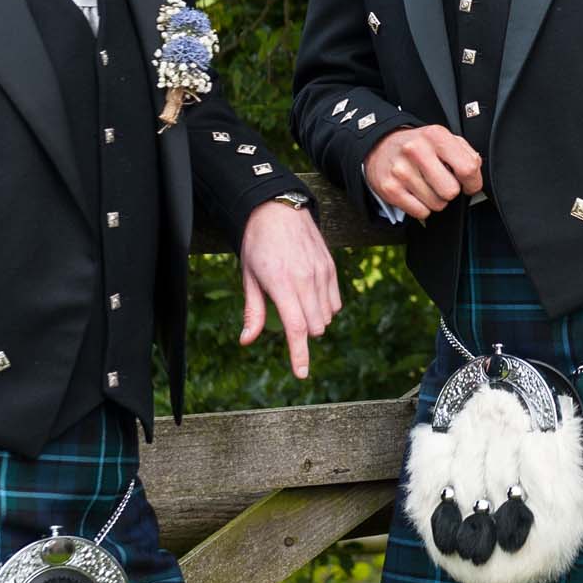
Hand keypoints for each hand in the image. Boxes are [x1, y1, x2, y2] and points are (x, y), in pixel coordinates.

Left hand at [239, 199, 340, 378]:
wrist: (277, 208)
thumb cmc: (257, 244)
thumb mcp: (248, 277)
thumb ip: (253, 311)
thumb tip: (247, 341)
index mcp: (281, 283)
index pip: (296, 327)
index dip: (299, 354)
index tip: (301, 373)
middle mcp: (305, 279)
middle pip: (314, 327)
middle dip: (303, 333)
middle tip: (287, 316)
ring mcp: (321, 272)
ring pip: (327, 317)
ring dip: (314, 320)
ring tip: (297, 302)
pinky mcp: (330, 267)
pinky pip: (336, 302)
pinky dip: (325, 308)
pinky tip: (310, 296)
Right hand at [364, 125, 483, 220]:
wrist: (380, 145)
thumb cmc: (418, 145)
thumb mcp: (442, 139)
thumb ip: (465, 154)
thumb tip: (475, 177)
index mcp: (435, 136)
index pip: (467, 168)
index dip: (473, 182)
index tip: (469, 184)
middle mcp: (416, 151)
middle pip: (451, 191)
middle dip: (450, 191)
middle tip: (441, 182)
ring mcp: (401, 171)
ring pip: (436, 204)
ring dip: (435, 199)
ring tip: (426, 184)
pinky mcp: (390, 189)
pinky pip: (421, 212)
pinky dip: (422, 207)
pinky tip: (416, 192)